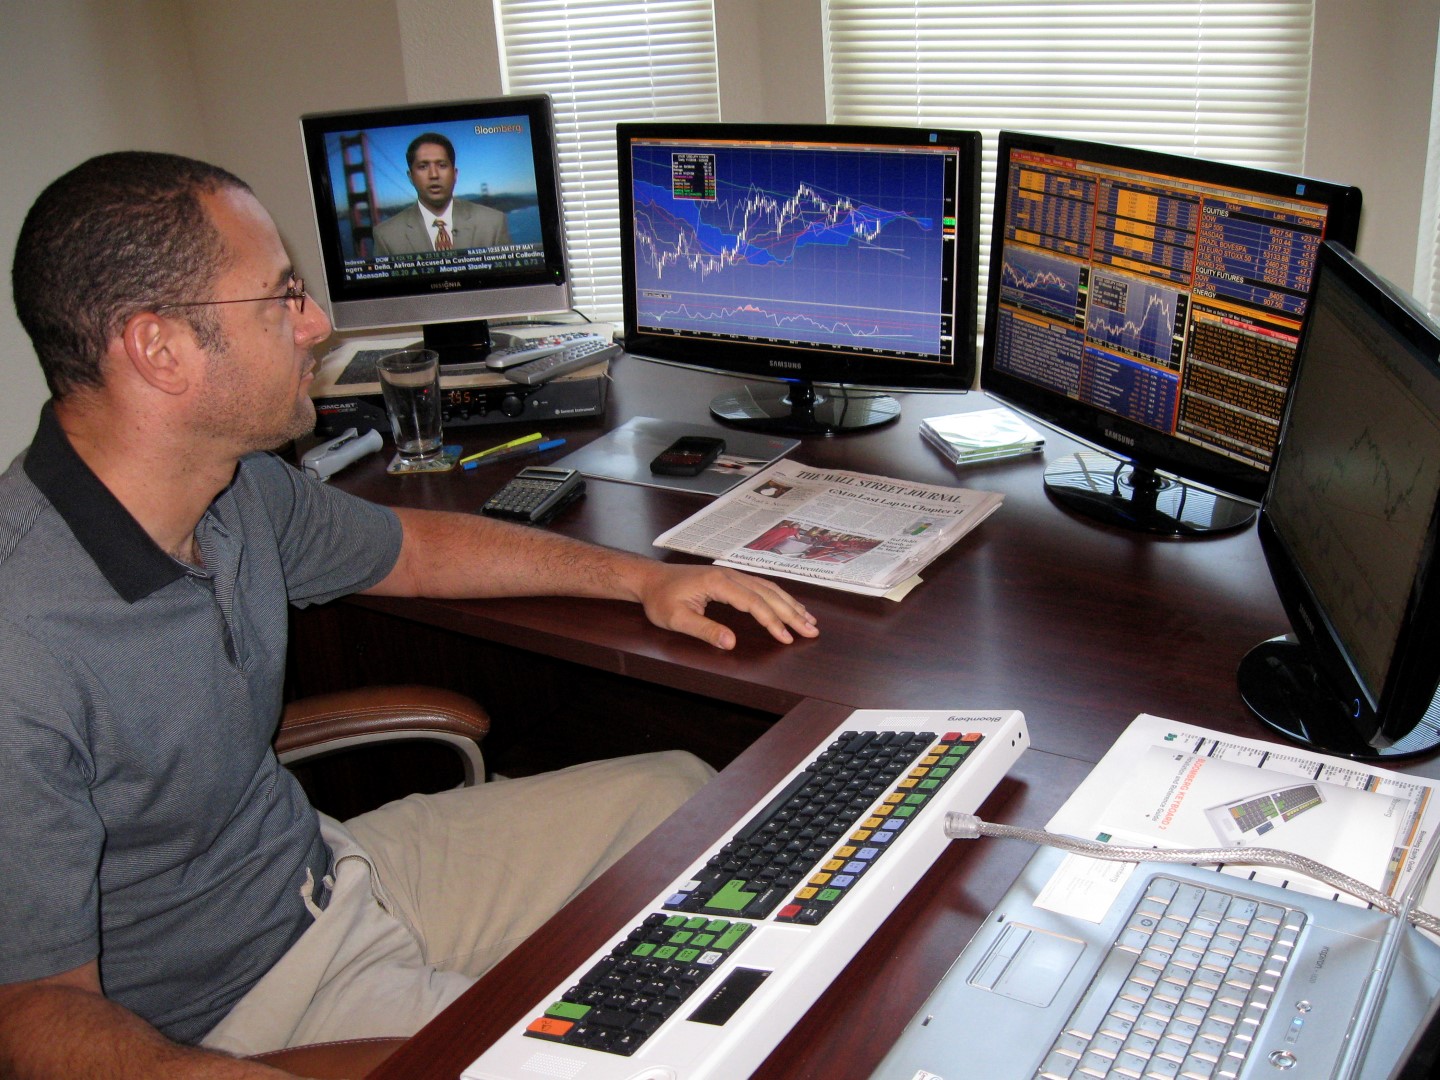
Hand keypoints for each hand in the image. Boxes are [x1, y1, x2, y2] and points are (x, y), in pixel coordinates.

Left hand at [638, 564, 818, 649]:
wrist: (651, 579)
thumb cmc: (660, 599)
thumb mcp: (676, 619)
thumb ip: (704, 630)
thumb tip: (731, 643)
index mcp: (718, 582)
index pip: (753, 602)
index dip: (771, 621)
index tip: (786, 638)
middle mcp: (730, 575)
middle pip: (768, 594)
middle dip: (791, 613)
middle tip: (811, 630)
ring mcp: (732, 574)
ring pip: (768, 588)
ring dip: (790, 604)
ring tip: (809, 619)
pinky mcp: (731, 578)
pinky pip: (761, 586)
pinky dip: (779, 597)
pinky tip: (789, 606)